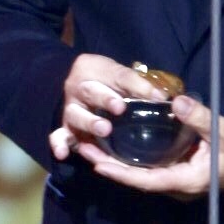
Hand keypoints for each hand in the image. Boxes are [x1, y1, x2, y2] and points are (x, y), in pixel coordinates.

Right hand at [49, 54, 168, 162]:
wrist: (79, 85)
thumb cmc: (108, 81)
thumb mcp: (122, 76)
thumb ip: (141, 86)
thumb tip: (165, 98)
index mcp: (96, 70)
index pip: (119, 76)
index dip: (137, 86)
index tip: (157, 96)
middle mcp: (80, 88)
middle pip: (92, 92)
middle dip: (105, 99)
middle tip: (120, 107)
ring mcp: (72, 109)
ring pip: (77, 115)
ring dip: (90, 122)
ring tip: (104, 129)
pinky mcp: (67, 128)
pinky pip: (58, 135)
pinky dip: (59, 143)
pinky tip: (62, 153)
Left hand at [53, 68, 223, 198]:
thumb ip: (200, 118)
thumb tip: (176, 102)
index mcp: (186, 180)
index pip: (147, 181)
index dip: (122, 174)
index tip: (99, 165)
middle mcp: (176, 186)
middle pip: (136, 180)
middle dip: (110, 167)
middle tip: (83, 150)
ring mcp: (176, 182)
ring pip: (140, 175)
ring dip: (116, 163)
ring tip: (92, 146)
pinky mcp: (176, 174)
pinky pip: (148, 170)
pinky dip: (130, 160)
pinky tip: (117, 146)